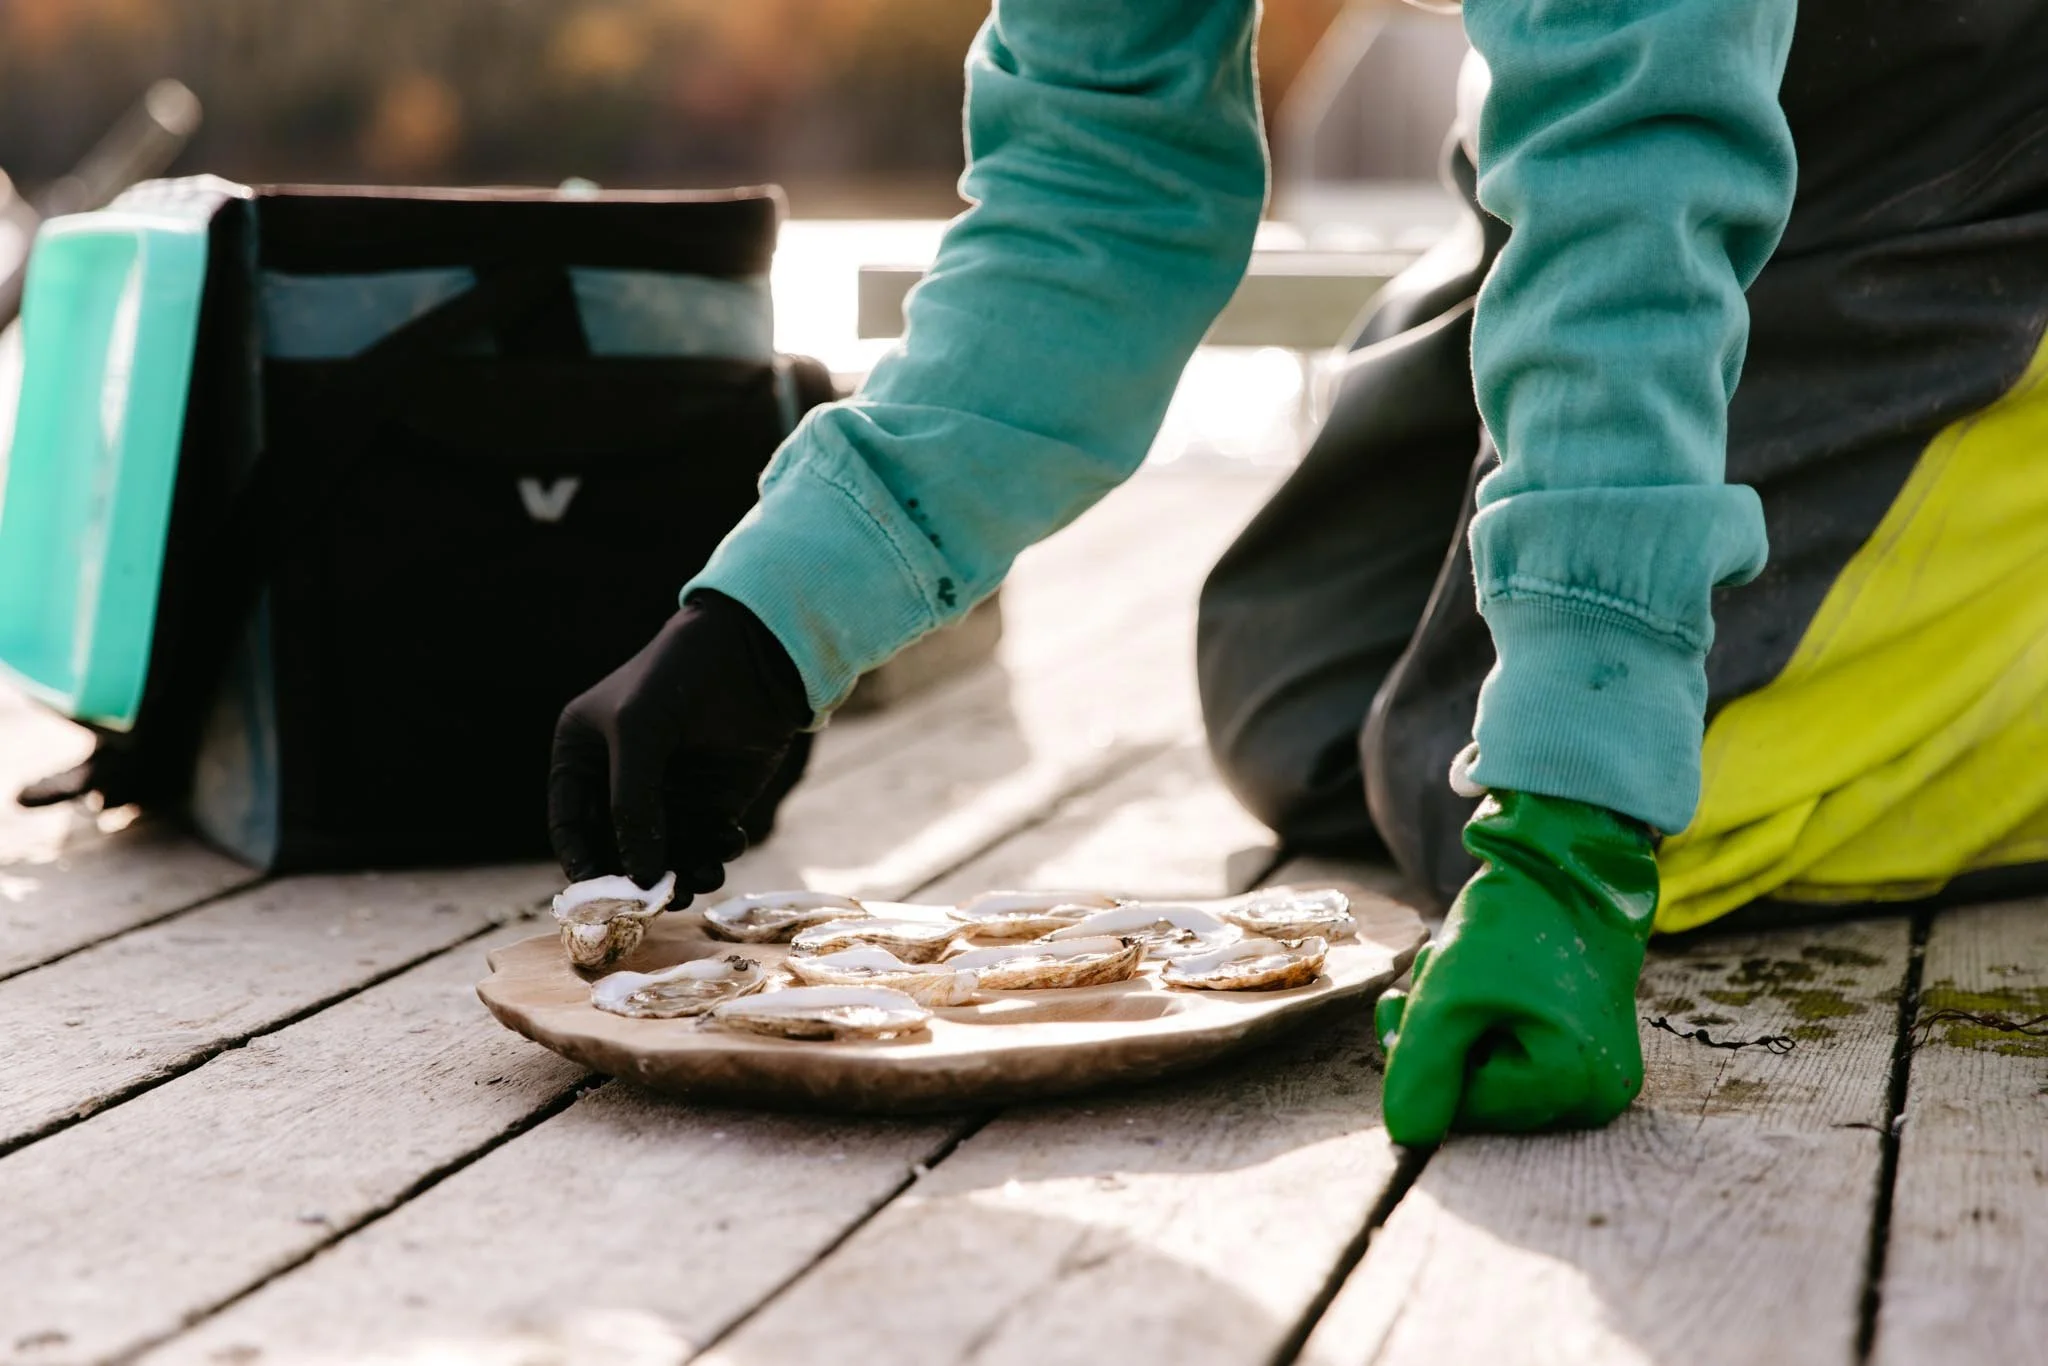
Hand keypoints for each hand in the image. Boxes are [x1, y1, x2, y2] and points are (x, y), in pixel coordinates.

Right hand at [549, 591, 811, 895]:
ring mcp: (668, 795)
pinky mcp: (712, 802)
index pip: (572, 825)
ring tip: (704, 875)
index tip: (604, 897)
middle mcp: (621, 782)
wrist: (754, 653)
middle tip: (661, 900)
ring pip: (664, 856)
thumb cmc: (680, 676)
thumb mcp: (639, 731)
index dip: (584, 863)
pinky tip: (729, 840)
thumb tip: (640, 879)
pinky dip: (715, 853)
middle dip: (639, 878)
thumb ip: (632, 804)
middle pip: (618, 850)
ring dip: (682, 873)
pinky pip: (704, 845)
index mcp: (584, 756)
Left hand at [1374, 789, 1658, 1145]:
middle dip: (1438, 1037)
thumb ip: (1419, 1067)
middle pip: (1479, 1094)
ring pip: (1490, 1072)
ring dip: (1454, 1023)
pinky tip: (1482, 979)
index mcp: (1571, 1087)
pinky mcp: (1588, 1049)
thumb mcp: (1448, 993)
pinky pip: (1515, 1054)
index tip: (1402, 1000)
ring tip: (1454, 967)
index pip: (1461, 1108)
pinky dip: (1483, 1019)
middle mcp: (1596, 1095)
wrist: (1569, 866)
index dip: (1418, 1057)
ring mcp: (1598, 1074)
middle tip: (1427, 976)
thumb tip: (1406, 1136)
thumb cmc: (1516, 924)